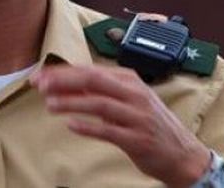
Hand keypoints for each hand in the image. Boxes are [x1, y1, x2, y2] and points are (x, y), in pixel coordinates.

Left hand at [30, 64, 210, 186]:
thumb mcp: (129, 99)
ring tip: (50, 104)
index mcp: (129, 79)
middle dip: (64, 81)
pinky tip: (71, 125)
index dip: (63, 72)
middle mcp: (134, 94)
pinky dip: (88, 127)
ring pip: (99, 103)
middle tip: (40, 85)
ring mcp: (137, 116)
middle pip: (93, 80)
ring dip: (72, 103)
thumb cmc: (150, 123)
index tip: (41, 76)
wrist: (183, 154)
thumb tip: (67, 83)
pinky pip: (109, 130)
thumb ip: (102, 91)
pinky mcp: (137, 139)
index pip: (90, 69)